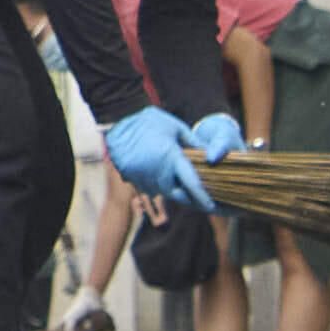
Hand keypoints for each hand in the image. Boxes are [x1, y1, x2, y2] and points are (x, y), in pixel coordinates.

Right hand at [104, 105, 240, 208]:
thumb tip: (211, 155)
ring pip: (163, 191)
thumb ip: (192, 142)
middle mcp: (157, 171)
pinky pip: (150, 187)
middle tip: (197, 196)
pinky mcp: (133, 179)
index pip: (192, 183)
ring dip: (172, 188)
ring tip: (175, 179)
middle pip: (178, 193)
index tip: (212, 207)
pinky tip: (158, 171)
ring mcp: (143, 177)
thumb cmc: (149, 123)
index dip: (203, 197)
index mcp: (171, 156)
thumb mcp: (175, 126)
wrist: (117, 125)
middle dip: (187, 196)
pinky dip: (157, 183)